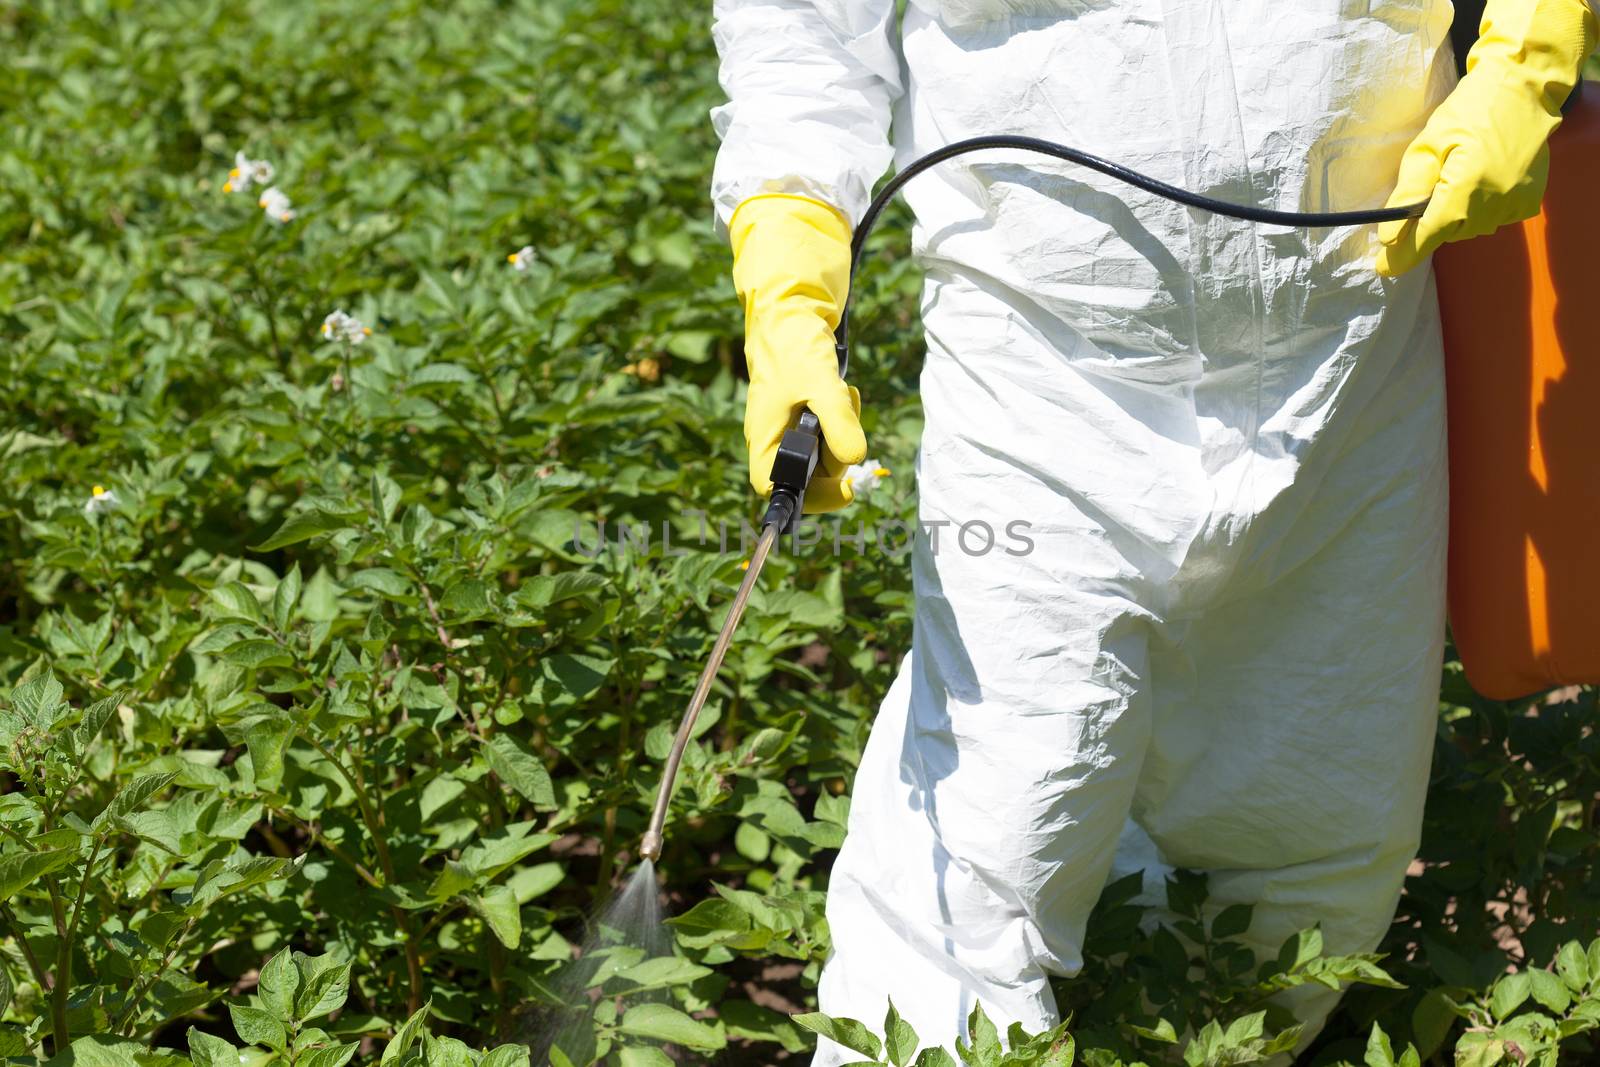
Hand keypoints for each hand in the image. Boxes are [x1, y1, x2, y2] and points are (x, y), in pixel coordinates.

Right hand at [729, 194, 866, 512]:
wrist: (792, 313)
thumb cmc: (794, 346)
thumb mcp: (820, 383)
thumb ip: (838, 423)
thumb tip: (856, 460)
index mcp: (764, 441)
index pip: (779, 490)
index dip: (813, 498)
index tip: (847, 489)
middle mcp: (775, 441)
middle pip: (812, 477)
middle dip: (838, 455)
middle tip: (846, 420)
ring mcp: (792, 431)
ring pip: (828, 454)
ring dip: (845, 432)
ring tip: (843, 397)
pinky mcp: (808, 419)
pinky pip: (834, 434)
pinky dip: (845, 418)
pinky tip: (842, 393)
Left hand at [1377, 0, 1596, 275]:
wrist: (1523, 88)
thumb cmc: (1469, 110)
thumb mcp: (1427, 146)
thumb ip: (1408, 193)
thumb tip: (1389, 237)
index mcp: (1465, 190)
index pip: (1427, 237)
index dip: (1402, 256)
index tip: (1381, 268)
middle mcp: (1494, 205)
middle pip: (1446, 233)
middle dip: (1430, 220)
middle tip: (1431, 184)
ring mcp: (1515, 205)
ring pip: (1469, 228)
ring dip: (1455, 214)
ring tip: (1458, 175)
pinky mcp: (1529, 202)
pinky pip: (1492, 218)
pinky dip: (1479, 207)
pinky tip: (1480, 178)